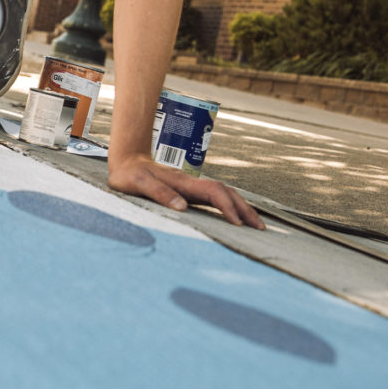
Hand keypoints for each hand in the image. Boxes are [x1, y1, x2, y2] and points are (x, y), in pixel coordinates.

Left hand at [106, 152, 264, 228]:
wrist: (127, 160)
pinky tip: (236, 216)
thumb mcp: (138, 184)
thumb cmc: (130, 174)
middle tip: (259, 228)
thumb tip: (182, 207)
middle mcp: (192, 183)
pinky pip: (217, 198)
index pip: (213, 193)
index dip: (227, 207)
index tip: (237, 224)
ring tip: (255, 223)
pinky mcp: (190, 191)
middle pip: (227, 192)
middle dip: (245, 209)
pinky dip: (231, 206)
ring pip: (224, 194)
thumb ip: (159, 193)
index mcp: (183, 182)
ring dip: (241, 207)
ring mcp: (193, 187)